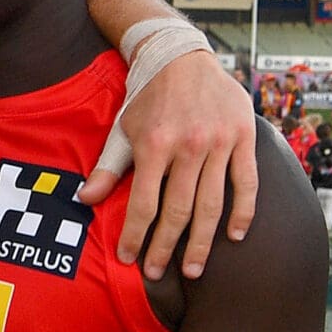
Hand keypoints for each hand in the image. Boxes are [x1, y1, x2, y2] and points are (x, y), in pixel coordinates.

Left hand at [80, 46, 258, 282]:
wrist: (182, 57)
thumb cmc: (148, 99)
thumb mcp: (122, 129)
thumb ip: (107, 168)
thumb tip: (85, 201)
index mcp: (154, 145)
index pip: (143, 205)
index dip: (135, 236)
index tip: (129, 260)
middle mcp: (188, 145)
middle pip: (178, 212)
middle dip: (165, 248)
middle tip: (157, 273)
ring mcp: (219, 142)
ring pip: (212, 204)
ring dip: (202, 242)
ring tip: (193, 270)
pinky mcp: (244, 137)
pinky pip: (247, 182)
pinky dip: (243, 212)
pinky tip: (234, 237)